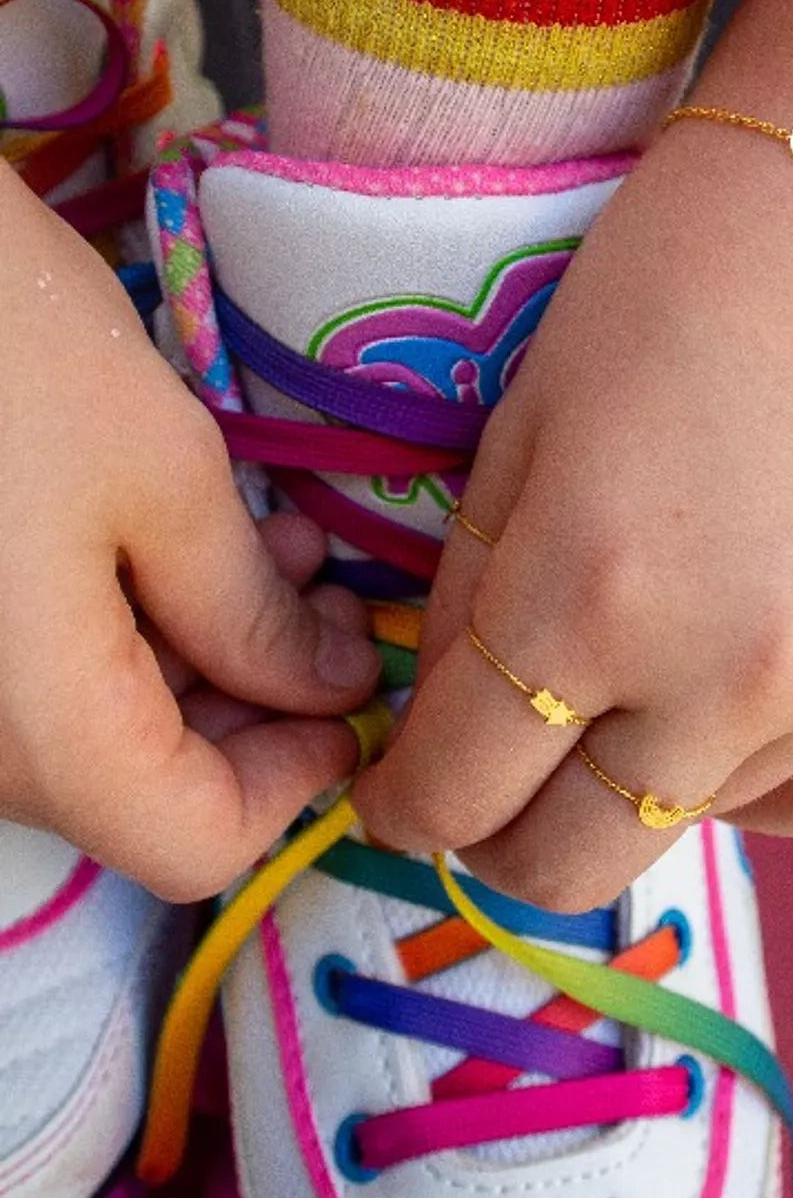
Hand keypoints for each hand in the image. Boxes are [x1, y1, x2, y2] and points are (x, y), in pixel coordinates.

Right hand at [0, 165, 379, 899]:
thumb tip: (333, 689)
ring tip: (275, 539)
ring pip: (96, 733)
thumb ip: (253, 613)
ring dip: (204, 652)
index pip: (196, 844)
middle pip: (146, 790)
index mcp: (41, 735)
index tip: (352, 690)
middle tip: (329, 591)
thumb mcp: (161, 478)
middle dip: (262, 699)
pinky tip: (178, 534)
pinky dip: (124, 630)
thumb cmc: (6, 354)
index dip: (298, 780)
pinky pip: (38, 680)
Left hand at [352, 0, 792, 910]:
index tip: (406, 800)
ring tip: (645, 687)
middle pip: (576, 860)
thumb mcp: (517, 440)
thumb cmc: (661, 289)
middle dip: (507, 844)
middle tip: (500, 793)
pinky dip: (769, 781)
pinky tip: (747, 712)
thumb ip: (469, 612)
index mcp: (591, 594)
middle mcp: (733, 671)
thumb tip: (450, 740)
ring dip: (642, 779)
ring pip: (701, 819)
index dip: (410, 807)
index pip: (460, 790)